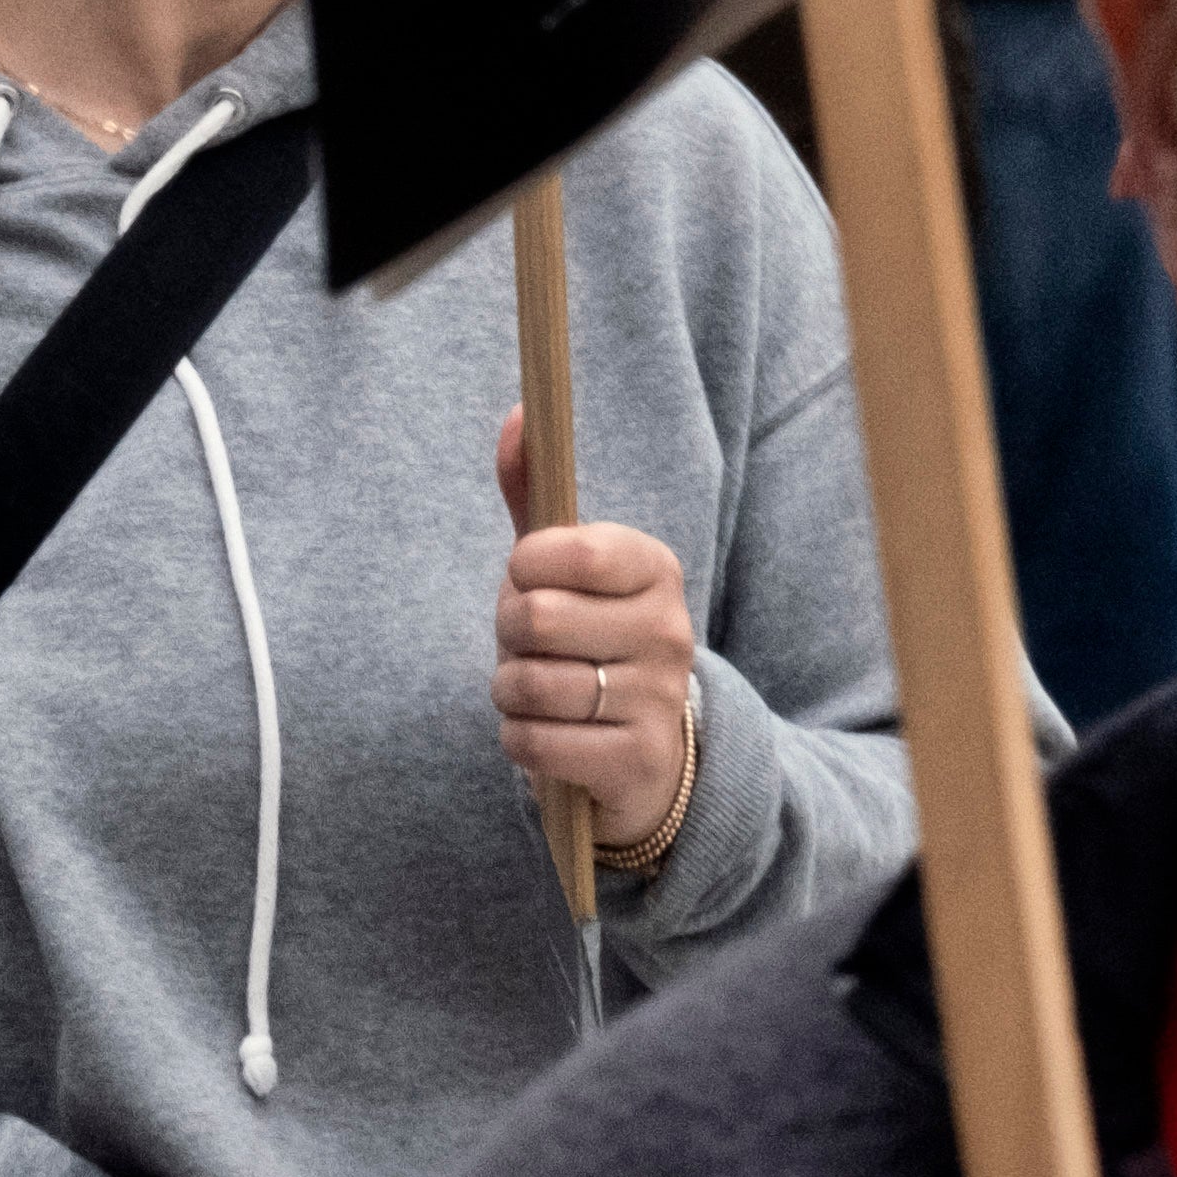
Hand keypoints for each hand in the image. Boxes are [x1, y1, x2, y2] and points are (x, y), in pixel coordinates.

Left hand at [486, 416, 700, 858]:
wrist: (648, 750)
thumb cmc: (588, 638)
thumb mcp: (565, 566)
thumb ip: (534, 493)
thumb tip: (518, 414)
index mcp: (654, 568)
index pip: (571, 550)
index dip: (524, 568)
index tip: (530, 579)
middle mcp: (668, 630)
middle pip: (534, 619)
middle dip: (508, 636)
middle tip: (532, 647)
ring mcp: (657, 698)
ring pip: (529, 685)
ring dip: (510, 691)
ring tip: (539, 691)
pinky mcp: (637, 761)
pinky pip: (534, 742)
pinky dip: (520, 739)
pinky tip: (546, 734)